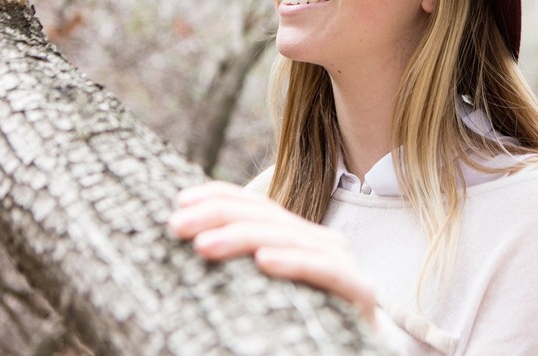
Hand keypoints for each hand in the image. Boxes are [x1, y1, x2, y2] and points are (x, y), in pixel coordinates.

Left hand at [168, 181, 375, 323]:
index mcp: (293, 237)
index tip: (179, 201)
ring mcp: (341, 264)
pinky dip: (294, 262)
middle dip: (218, 216)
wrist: (355, 355)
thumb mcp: (259, 291)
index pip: (254, 204)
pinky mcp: (360, 290)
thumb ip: (237, 265)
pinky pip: (324, 271)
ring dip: (243, 237)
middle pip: (266, 216)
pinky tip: (263, 260)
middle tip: (177, 225)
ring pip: (289, 238)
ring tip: (204, 245)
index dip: (218, 196)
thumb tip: (190, 240)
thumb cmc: (296, 329)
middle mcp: (318, 242)